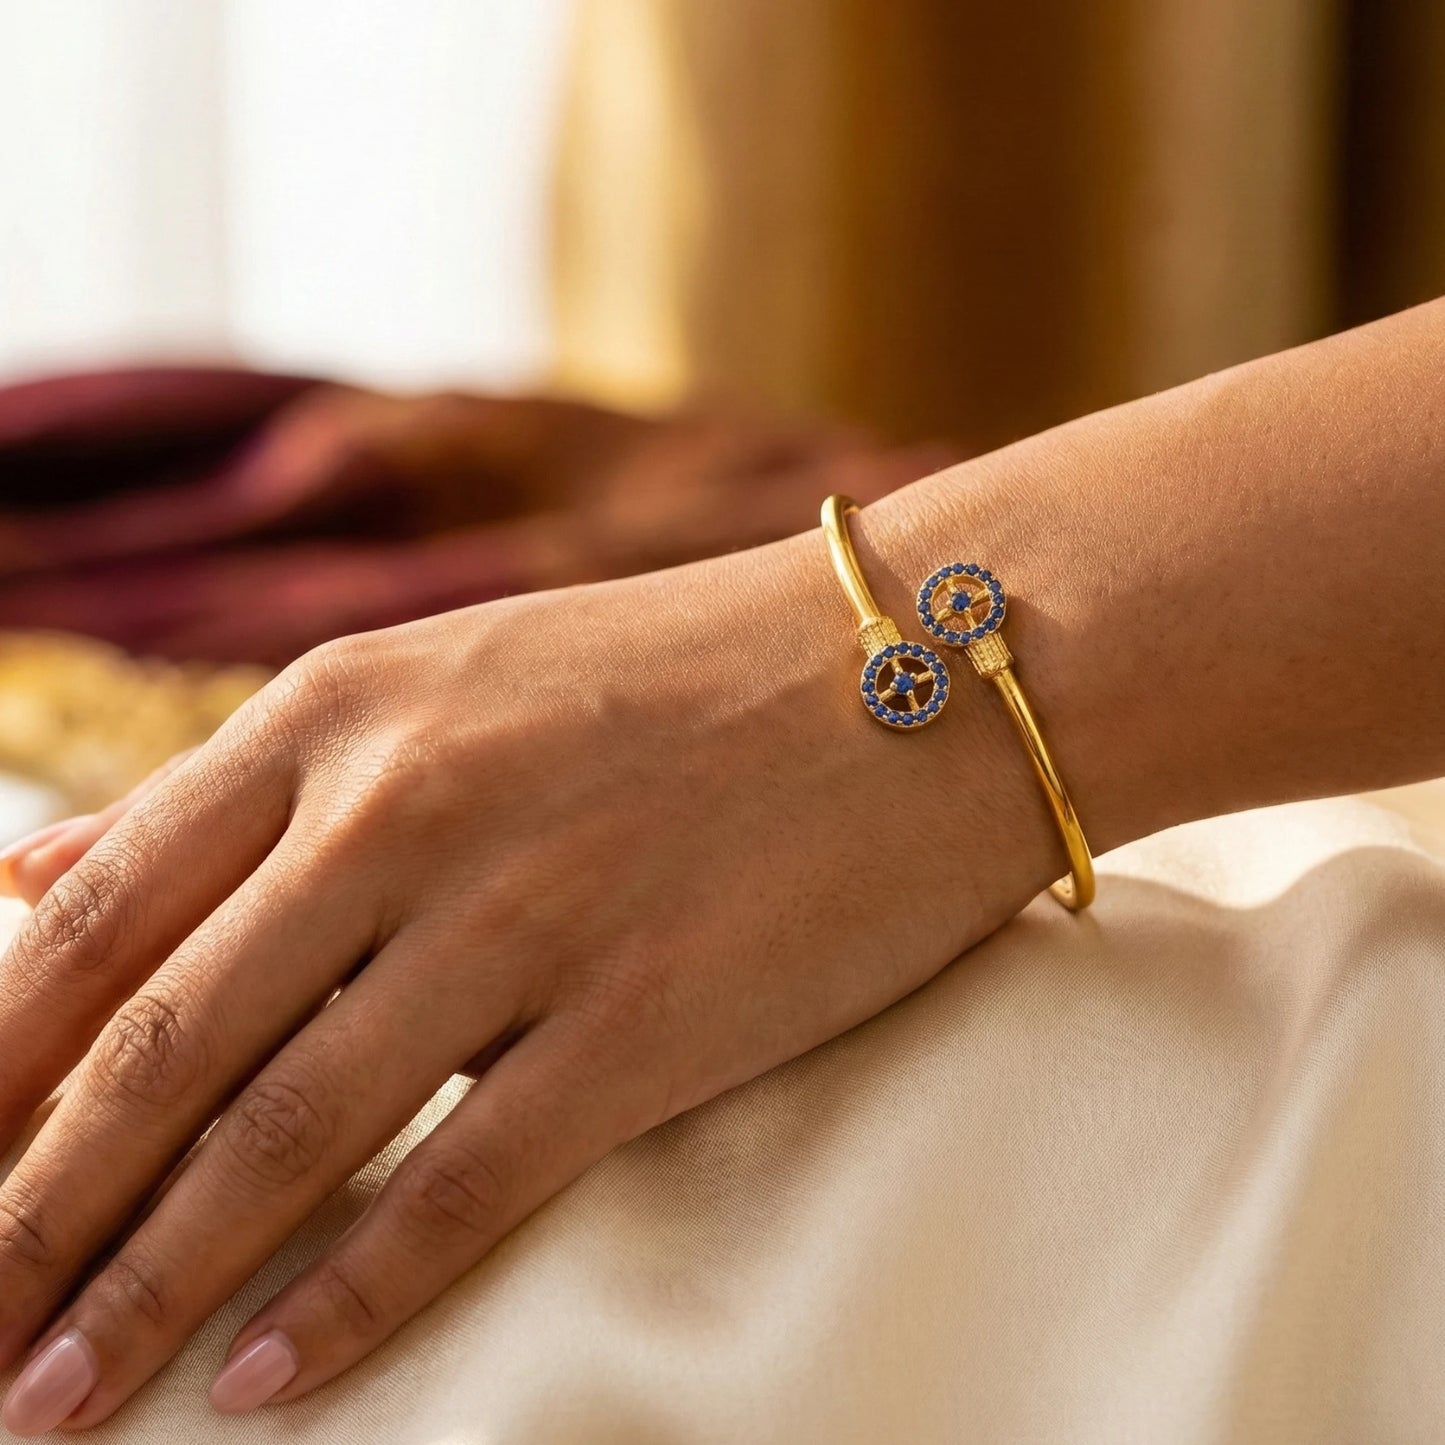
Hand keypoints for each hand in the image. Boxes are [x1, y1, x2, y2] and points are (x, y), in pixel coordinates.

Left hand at [0, 514, 1057, 1431]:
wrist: (916, 672)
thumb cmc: (678, 674)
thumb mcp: (439, 679)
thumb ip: (244, 788)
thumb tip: (38, 869)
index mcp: (343, 715)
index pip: (99, 917)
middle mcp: (406, 812)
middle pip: (155, 1051)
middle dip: (25, 1219)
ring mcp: (525, 919)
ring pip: (278, 1140)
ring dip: (145, 1291)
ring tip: (51, 1400)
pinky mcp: (647, 1019)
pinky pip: (457, 1189)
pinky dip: (352, 1301)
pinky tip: (266, 1385)